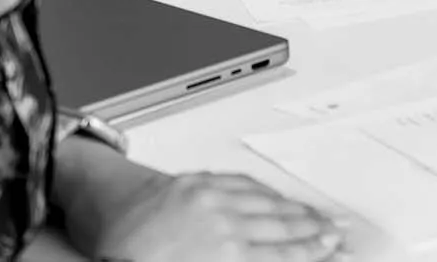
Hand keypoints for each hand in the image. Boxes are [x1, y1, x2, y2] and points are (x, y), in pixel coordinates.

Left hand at [92, 169, 343, 261]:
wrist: (97, 215)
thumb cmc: (127, 256)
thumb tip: (262, 257)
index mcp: (222, 258)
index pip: (281, 257)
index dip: (312, 255)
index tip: (334, 253)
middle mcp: (224, 228)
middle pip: (283, 231)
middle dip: (316, 234)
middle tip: (339, 236)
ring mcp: (214, 200)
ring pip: (269, 207)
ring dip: (300, 213)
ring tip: (322, 218)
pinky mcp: (201, 182)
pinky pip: (246, 186)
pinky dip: (269, 193)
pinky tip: (280, 197)